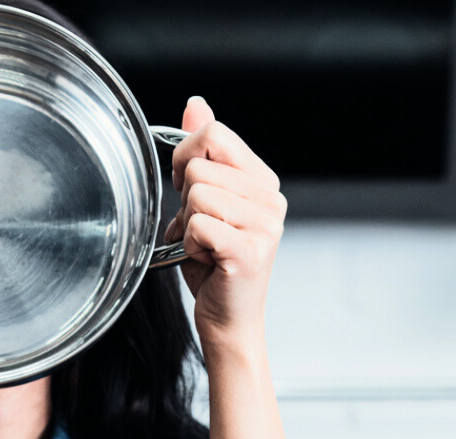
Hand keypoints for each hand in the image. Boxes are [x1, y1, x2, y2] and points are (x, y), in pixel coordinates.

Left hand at [164, 97, 286, 353]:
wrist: (226, 318)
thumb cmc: (213, 264)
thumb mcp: (202, 199)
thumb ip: (203, 150)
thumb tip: (196, 104)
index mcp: (262, 180)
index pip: (214, 133)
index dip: (185, 159)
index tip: (187, 190)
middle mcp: (270, 198)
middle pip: (199, 164)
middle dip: (184, 198)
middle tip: (200, 228)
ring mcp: (265, 224)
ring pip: (196, 194)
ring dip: (187, 225)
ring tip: (205, 246)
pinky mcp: (249, 249)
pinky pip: (197, 225)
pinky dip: (189, 245)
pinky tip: (206, 260)